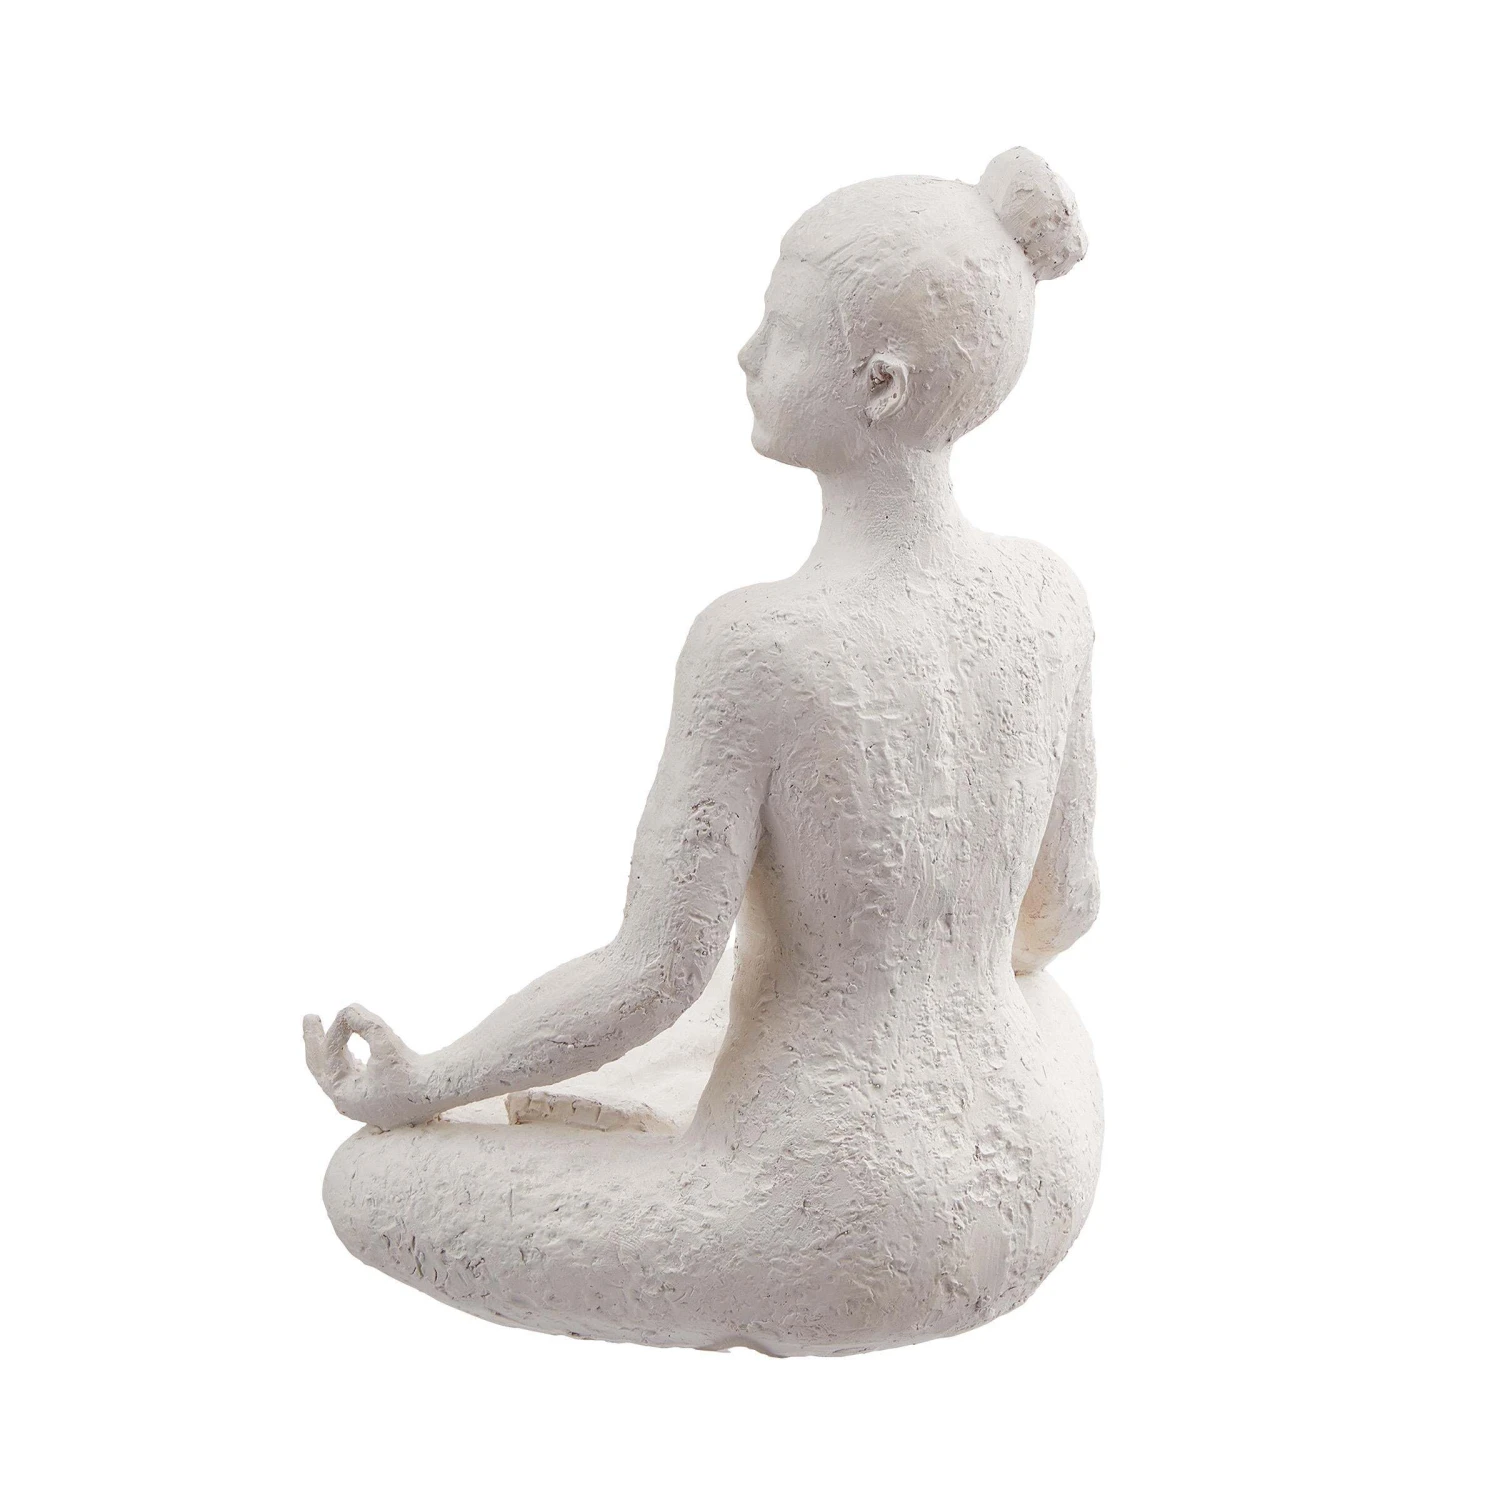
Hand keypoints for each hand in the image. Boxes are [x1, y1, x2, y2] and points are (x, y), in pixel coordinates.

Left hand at [303, 1005, 437, 1128]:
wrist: (439, 1091)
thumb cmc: (412, 1071)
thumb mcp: (386, 1043)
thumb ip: (364, 1023)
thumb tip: (347, 1009)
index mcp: (343, 1094)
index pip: (332, 1054)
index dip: (339, 1029)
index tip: (350, 1011)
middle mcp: (347, 1101)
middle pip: (321, 1067)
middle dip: (315, 1040)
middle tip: (310, 1017)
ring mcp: (361, 1102)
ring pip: (336, 1071)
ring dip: (331, 1048)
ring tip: (323, 1028)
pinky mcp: (376, 1097)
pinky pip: (353, 1074)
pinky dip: (347, 1058)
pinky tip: (348, 1048)